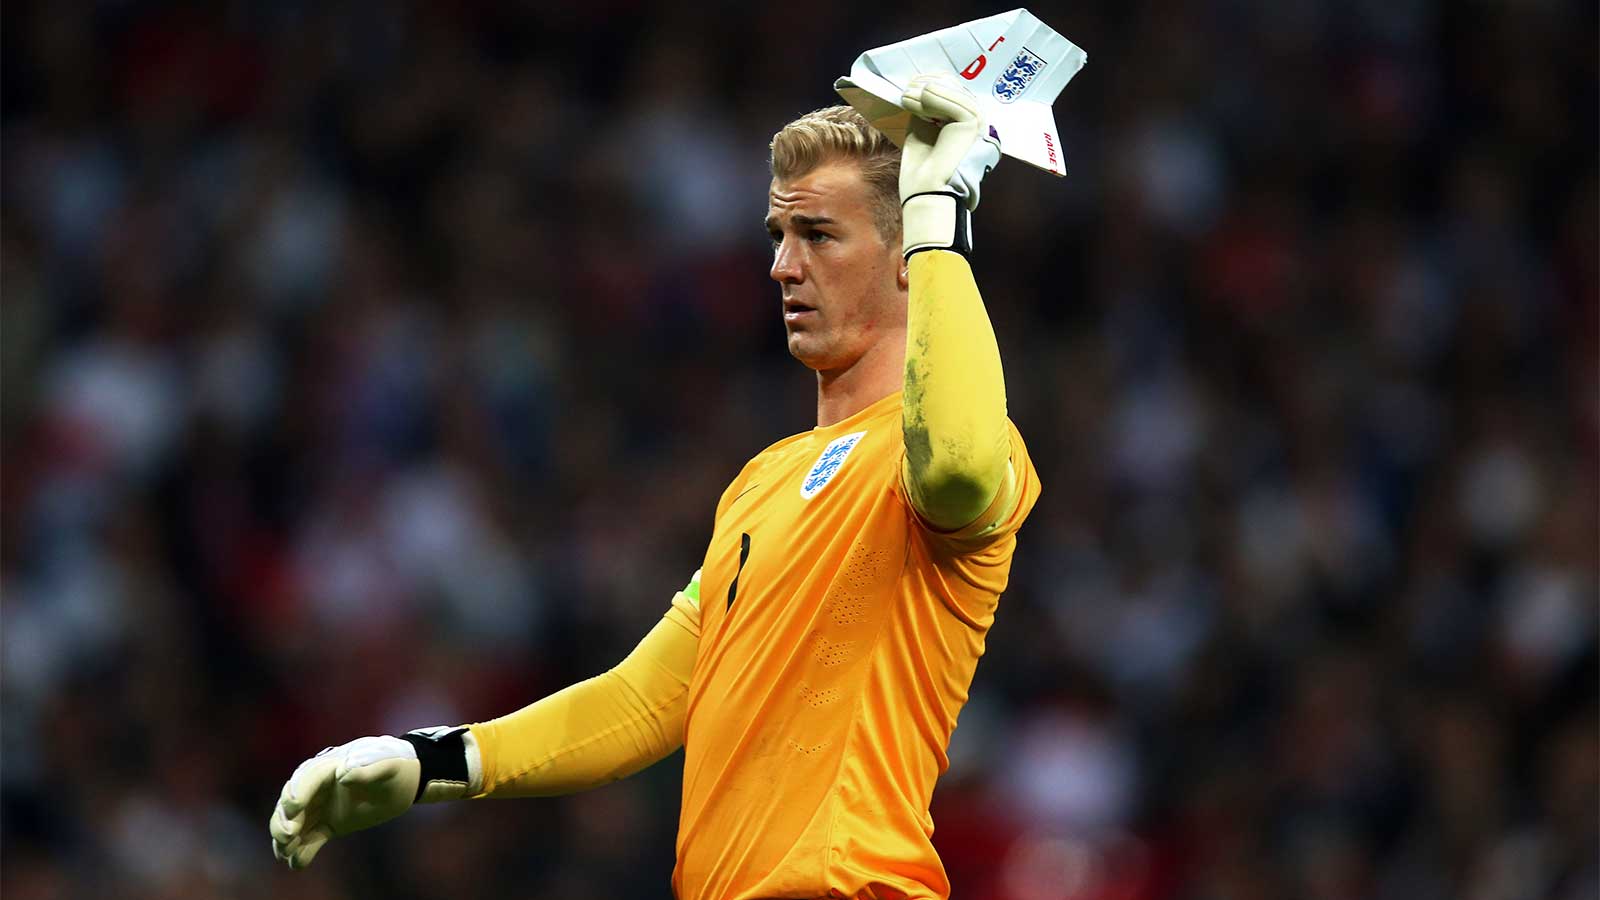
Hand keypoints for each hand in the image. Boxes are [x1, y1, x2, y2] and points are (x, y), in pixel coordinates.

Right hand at [269, 735, 421, 868]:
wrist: (404, 780)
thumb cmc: (395, 764)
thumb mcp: (386, 763)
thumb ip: (368, 767)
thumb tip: (344, 774)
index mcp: (329, 765)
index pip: (306, 778)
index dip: (298, 792)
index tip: (294, 808)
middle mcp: (319, 787)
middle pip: (291, 802)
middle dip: (283, 819)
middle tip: (288, 836)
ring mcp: (322, 806)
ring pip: (295, 823)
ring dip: (286, 838)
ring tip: (285, 854)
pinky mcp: (330, 823)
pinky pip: (311, 837)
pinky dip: (303, 851)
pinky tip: (297, 864)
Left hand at [899, 74, 1000, 255]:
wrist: (925, 193)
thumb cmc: (922, 169)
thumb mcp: (921, 129)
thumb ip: (926, 108)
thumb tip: (920, 84)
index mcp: (967, 123)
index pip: (952, 90)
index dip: (931, 81)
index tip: (911, 83)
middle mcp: (976, 121)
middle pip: (954, 86)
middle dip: (928, 82)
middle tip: (907, 87)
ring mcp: (977, 122)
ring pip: (951, 91)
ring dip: (924, 90)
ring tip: (906, 96)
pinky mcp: (972, 125)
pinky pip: (952, 101)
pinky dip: (931, 98)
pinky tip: (915, 100)